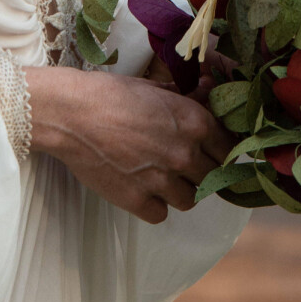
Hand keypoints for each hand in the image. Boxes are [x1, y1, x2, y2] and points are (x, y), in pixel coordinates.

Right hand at [23, 65, 232, 224]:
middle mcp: (185, 154)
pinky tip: (142, 189)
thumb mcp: (153, 87)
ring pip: (190, 199)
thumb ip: (184, 95)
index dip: (221, 149)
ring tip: (161, 177)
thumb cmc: (110, 93)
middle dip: (200, 169)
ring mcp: (162, 181)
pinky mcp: (138, 202)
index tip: (212, 150)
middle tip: (182, 162)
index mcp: (194, 121)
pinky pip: (161, 214)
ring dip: (180, 189)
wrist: (72, 114)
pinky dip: (154, 205)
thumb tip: (206, 89)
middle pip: (212, 176)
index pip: (228, 147)